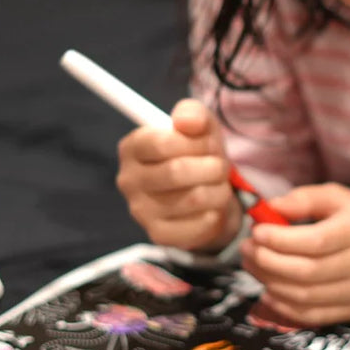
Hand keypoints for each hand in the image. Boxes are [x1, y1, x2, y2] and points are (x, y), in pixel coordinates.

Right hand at [116, 98, 242, 251]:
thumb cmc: (198, 154)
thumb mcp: (200, 126)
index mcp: (132, 148)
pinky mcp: (158, 235)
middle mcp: (128, 180)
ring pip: (193, 198)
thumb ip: (193, 114)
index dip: (194, 143)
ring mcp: (140, 211)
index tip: (207, 144)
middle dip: (212, 166)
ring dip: (219, 189)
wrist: (207, 193)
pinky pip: (198, 225)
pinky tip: (213, 207)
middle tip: (221, 167)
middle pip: (177, 171)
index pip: (160, 142)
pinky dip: (216, 213)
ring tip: (220, 185)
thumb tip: (187, 122)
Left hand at [241, 183, 349, 325]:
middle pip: (306, 272)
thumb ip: (303, 199)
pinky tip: (269, 290)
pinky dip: (284, 306)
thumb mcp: (336, 197)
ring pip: (305, 296)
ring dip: (270, 283)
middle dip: (267, 262)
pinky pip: (312, 316)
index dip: (280, 240)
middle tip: (247, 250)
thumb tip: (268, 209)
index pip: (315, 242)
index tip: (257, 232)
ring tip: (253, 265)